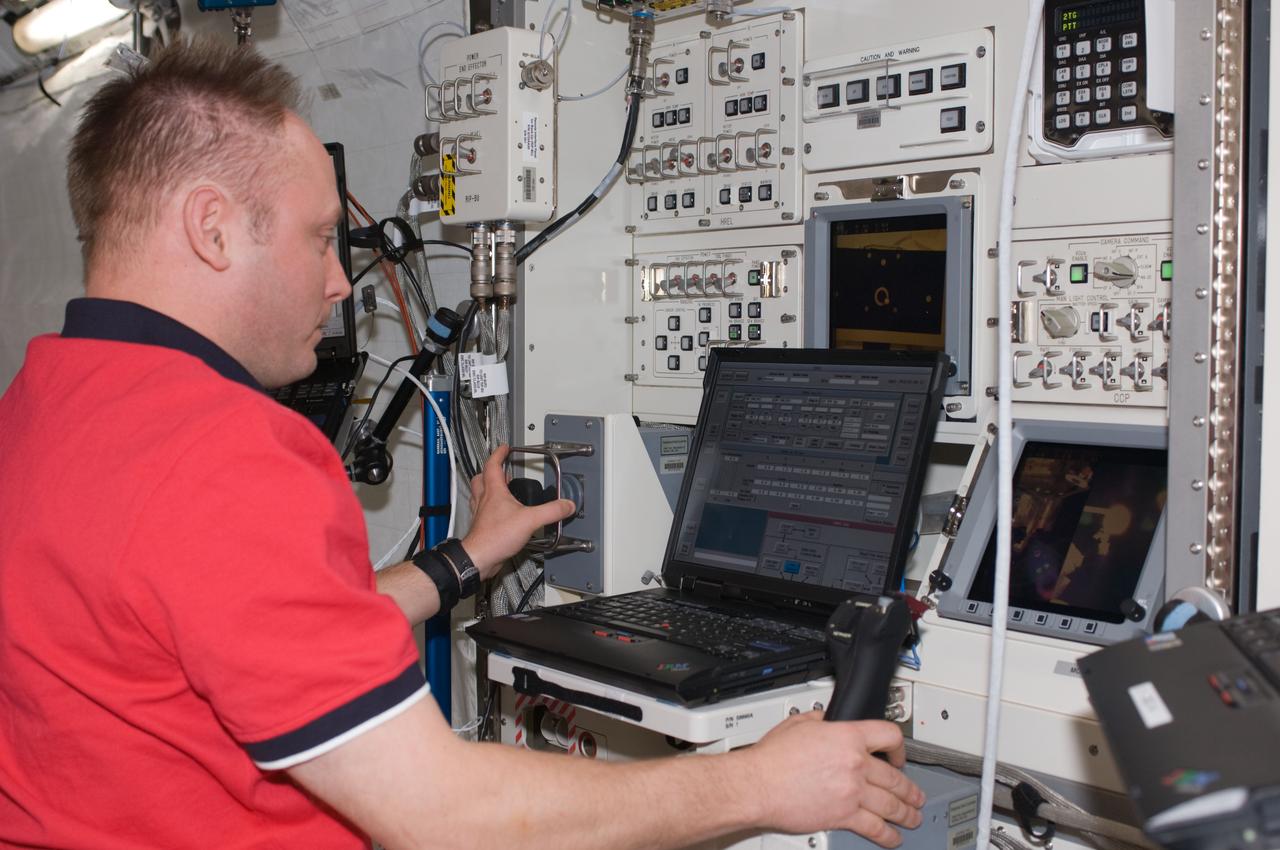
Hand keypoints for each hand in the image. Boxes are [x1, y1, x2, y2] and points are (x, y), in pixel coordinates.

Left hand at [462, 445, 575, 578]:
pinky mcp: (481, 527)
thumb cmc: (495, 537)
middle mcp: (484, 500)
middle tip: (500, 469)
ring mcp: (480, 514)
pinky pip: (482, 511)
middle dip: (491, 471)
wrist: (479, 558)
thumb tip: (566, 505)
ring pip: (479, 494)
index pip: (493, 465)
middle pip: (481, 478)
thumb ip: (551, 511)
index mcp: (493, 491)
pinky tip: (499, 514)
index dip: (499, 454)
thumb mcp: (530, 520)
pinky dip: (488, 508)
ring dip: (487, 487)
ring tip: (499, 488)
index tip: (504, 448)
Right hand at [742, 712, 923, 846]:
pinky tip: (893, 837)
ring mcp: (851, 791)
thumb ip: (819, 719)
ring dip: (906, 812)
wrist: (758, 785)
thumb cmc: (772, 758)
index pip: (889, 735)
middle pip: (895, 777)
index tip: (900, 756)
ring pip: (891, 804)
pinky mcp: (843, 816)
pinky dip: (887, 835)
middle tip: (915, 795)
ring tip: (913, 817)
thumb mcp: (797, 723)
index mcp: (847, 737)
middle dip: (909, 789)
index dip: (900, 747)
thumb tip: (825, 719)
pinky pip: (874, 827)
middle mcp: (855, 763)